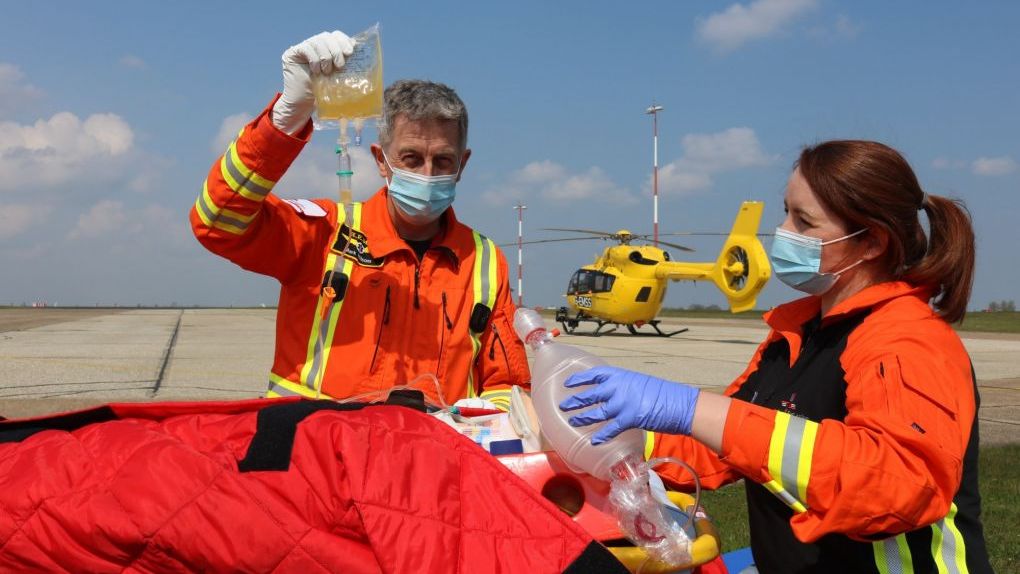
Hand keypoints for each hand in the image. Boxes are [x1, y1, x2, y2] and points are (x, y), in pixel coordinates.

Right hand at [272, 31, 354, 133]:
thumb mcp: (338, 78)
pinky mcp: (292, 54)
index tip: (350, 52)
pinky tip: (316, 71)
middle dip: (336, 49)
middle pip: (327, 36)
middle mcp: (314, 45)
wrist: (303, 105)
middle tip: (340, 65)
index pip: (336, 35)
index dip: (343, 40)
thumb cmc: (322, 93)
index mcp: (327, 48)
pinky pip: (306, 48)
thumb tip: (362, 55)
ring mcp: (302, 48)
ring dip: (325, 57)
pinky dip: (314, 59)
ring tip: (327, 72)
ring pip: (317, 41)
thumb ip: (346, 65)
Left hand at [558, 366, 699, 444]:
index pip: (594, 374)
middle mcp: (618, 387)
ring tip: (572, 421)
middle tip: (563, 405)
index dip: (579, 379)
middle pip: (590, 394)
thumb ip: (623, 387)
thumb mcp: (638, 382)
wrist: (679, 403)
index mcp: (620, 375)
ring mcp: (623, 403)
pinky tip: (593, 441)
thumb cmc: (661, 392)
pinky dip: (601, 435)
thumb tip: (611, 394)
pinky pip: (610, 428)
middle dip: (575, 400)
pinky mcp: (629, 419)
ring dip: (582, 418)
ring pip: (596, 412)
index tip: (568, 383)